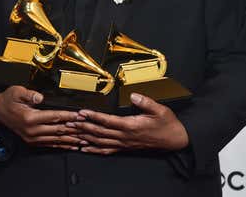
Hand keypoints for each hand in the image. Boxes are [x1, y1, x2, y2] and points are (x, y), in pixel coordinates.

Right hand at [0, 86, 82, 149]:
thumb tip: (39, 97)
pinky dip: (62, 145)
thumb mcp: (16, 92)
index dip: (68, 116)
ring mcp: (32, 137)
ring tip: (84, 139)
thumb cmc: (8, 100)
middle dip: (74, 129)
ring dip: (71, 140)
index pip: (54, 117)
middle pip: (58, 130)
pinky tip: (71, 145)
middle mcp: (32, 130)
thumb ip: (29, 94)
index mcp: (30, 118)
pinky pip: (50, 144)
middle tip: (87, 129)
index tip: (80, 115)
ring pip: (56, 139)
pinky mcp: (32, 141)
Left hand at [68, 93, 188, 154]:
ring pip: (101, 141)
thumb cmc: (167, 124)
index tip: (82, 112)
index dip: (94, 116)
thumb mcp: (160, 109)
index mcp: (131, 126)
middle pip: (100, 132)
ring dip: (85, 137)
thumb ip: (146, 102)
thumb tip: (134, 95)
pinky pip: (107, 150)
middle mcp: (125, 136)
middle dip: (83, 127)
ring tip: (73, 133)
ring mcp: (124, 144)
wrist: (174, 140)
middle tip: (70, 122)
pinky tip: (85, 148)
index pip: (108, 121)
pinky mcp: (125, 147)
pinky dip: (94, 149)